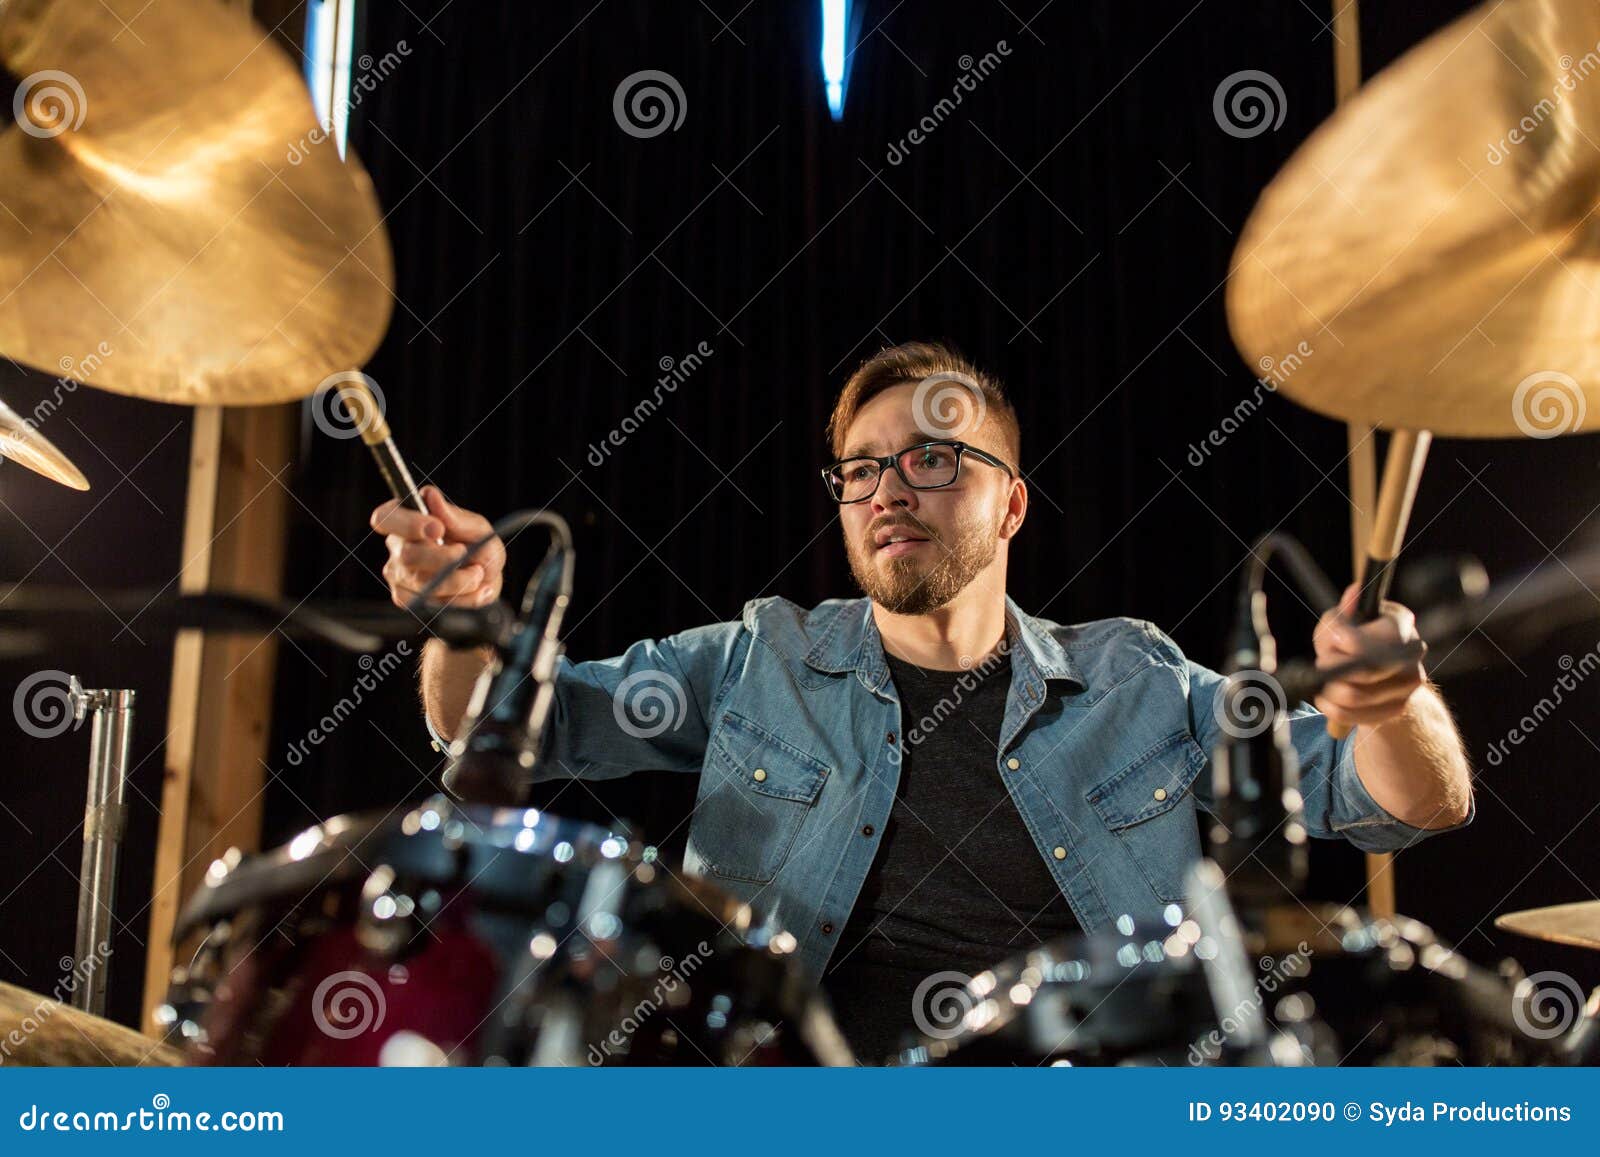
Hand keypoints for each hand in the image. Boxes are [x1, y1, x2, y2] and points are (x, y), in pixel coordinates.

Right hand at [370, 485, 504, 608]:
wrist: (487, 581)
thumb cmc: (479, 548)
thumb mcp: (478, 528)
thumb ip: (455, 516)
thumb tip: (430, 495)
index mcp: (408, 519)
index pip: (385, 518)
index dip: (407, 524)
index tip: (437, 529)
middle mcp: (397, 546)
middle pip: (406, 555)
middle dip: (443, 558)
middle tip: (464, 553)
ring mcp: (398, 574)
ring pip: (422, 582)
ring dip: (459, 580)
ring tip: (477, 572)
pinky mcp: (407, 599)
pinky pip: (431, 602)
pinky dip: (461, 598)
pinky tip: (473, 588)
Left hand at [1311, 583, 1426, 728]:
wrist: (1374, 673)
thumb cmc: (1352, 639)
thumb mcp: (1341, 622)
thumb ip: (1340, 615)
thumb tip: (1354, 593)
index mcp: (1400, 622)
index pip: (1376, 634)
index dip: (1343, 640)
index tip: (1330, 641)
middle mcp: (1412, 652)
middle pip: (1365, 669)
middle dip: (1332, 667)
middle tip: (1321, 663)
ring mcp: (1410, 683)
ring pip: (1355, 695)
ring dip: (1328, 690)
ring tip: (1323, 681)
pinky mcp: (1398, 708)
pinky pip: (1353, 715)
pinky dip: (1332, 708)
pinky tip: (1327, 698)